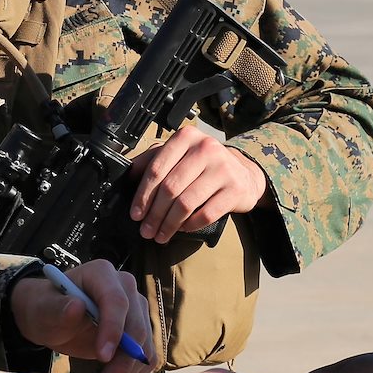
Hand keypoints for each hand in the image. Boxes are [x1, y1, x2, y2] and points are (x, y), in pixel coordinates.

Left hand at [8, 260, 153, 372]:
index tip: (101, 356)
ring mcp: (136, 310)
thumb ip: (57, 308)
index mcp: (102, 274)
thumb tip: (77, 308)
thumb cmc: (45, 309)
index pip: (117, 301)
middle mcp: (126, 288)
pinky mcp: (140, 331)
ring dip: (129, 371)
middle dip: (123, 359)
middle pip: (137, 326)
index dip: (113, 329)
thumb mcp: (43, 309)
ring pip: (145, 344)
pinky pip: (146, 356)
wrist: (51, 318)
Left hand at [128, 123, 267, 242]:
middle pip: (170, 188)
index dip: (143, 195)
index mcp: (187, 137)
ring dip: (169, 224)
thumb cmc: (204, 165)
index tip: (136, 214)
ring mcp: (223, 168)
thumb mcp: (178, 154)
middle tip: (146, 230)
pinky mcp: (235, 189)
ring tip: (161, 235)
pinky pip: (206, 214)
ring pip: (186, 203)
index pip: (157, 168)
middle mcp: (206, 148)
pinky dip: (190, 225)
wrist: (243, 174)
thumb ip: (153, 160)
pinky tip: (182, 228)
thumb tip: (129, 175)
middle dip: (154, 214)